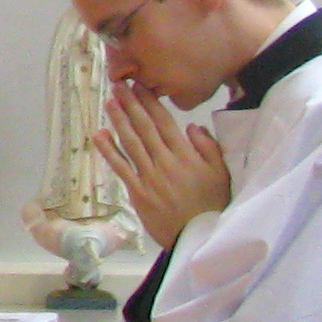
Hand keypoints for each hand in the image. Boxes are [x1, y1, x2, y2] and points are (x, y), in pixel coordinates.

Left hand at [93, 78, 230, 249]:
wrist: (199, 237)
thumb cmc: (213, 204)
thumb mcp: (221, 173)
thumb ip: (208, 147)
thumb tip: (193, 126)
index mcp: (186, 155)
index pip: (165, 122)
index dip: (150, 102)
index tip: (140, 85)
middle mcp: (166, 162)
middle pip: (145, 128)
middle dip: (131, 104)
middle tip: (119, 84)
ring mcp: (149, 177)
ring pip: (131, 143)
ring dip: (119, 121)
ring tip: (110, 102)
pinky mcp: (138, 193)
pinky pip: (121, 168)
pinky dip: (109, 151)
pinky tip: (99, 135)